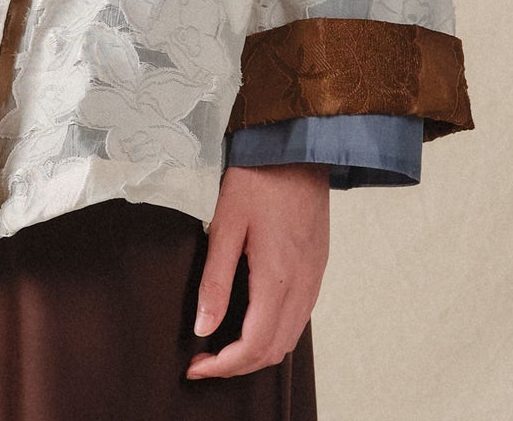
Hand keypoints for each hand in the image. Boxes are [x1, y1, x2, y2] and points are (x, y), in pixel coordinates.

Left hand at [185, 162, 329, 379]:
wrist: (298, 145)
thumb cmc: (258, 177)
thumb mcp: (226, 223)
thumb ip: (215, 280)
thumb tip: (203, 327)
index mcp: (278, 276)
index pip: (254, 345)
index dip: (223, 366)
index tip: (195, 366)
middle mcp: (303, 284)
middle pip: (274, 350)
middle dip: (238, 365)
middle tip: (204, 359)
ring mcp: (315, 276)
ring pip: (290, 337)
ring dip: (258, 351)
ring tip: (223, 345)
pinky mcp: (318, 265)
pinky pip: (300, 316)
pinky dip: (275, 332)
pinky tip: (252, 319)